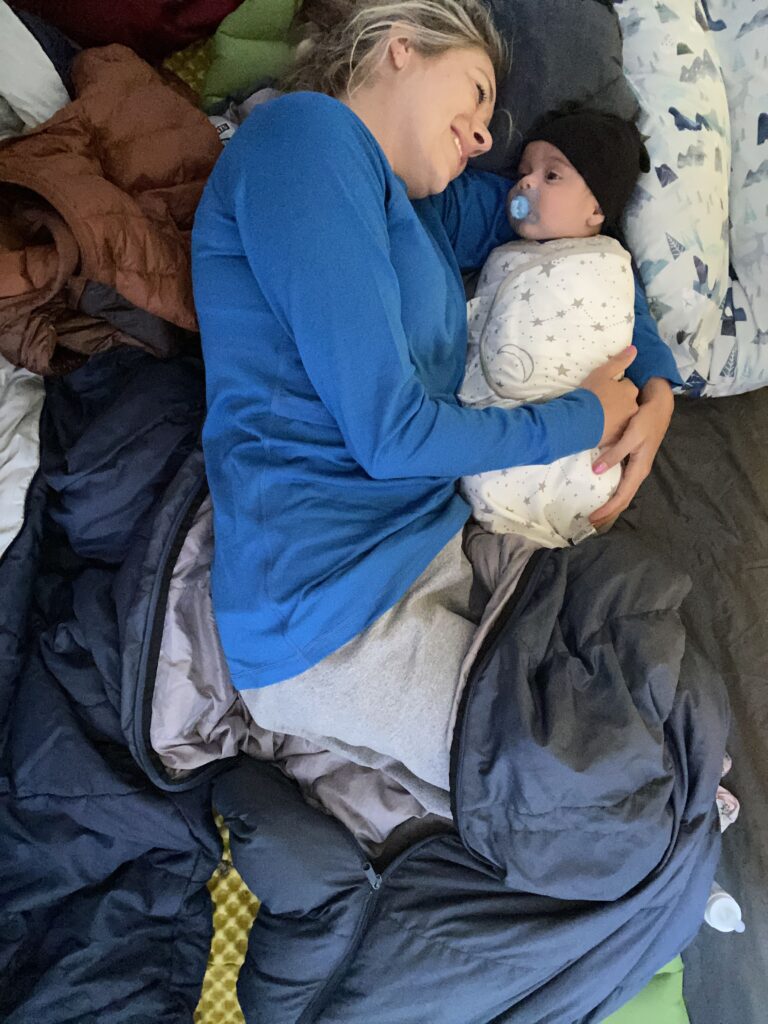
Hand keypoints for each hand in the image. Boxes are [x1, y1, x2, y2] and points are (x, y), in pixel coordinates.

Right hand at [580, 347, 638, 446]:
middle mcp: (633, 407)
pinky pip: (614, 430)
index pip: (626, 385)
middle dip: (617, 402)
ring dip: (613, 415)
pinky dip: (608, 428)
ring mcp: (625, 424)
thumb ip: (619, 361)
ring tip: (596, 415)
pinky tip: (596, 426)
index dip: (614, 387)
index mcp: (630, 390)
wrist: (580, 420)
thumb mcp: (602, 373)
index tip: (602, 389)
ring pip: (621, 416)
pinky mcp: (616, 437)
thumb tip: (634, 349)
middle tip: (599, 402)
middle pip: (626, 402)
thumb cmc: (591, 394)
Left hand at [589, 377, 674, 528]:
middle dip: (608, 513)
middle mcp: (638, 471)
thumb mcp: (632, 435)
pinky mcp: (632, 460)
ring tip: (594, 512)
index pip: (622, 497)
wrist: (659, 404)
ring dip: (609, 503)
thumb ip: (615, 453)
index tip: (591, 518)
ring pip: (622, 492)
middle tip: (590, 522)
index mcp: (639, 469)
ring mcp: (635, 466)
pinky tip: (601, 491)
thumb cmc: (647, 419)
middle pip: (622, 499)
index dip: (607, 510)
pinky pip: (621, 482)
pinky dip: (611, 491)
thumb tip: (596, 472)